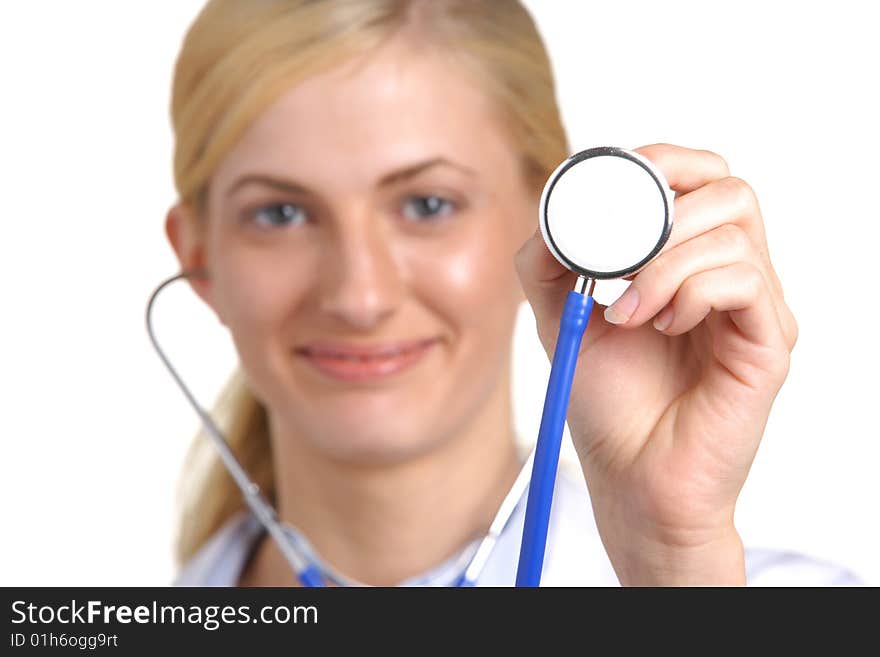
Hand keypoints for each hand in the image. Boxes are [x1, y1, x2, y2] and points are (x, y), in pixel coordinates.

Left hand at [514, 144, 798, 584]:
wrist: (630, 477)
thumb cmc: (607, 401)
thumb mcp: (562, 316)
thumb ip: (550, 261)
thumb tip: (552, 210)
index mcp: (690, 261)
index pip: (700, 180)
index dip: (662, 163)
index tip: (612, 184)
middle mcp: (730, 276)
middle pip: (729, 189)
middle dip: (664, 204)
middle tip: (620, 254)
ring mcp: (755, 308)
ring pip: (733, 229)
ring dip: (664, 261)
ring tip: (628, 312)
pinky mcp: (770, 342)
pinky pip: (743, 280)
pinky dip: (688, 292)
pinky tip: (658, 327)